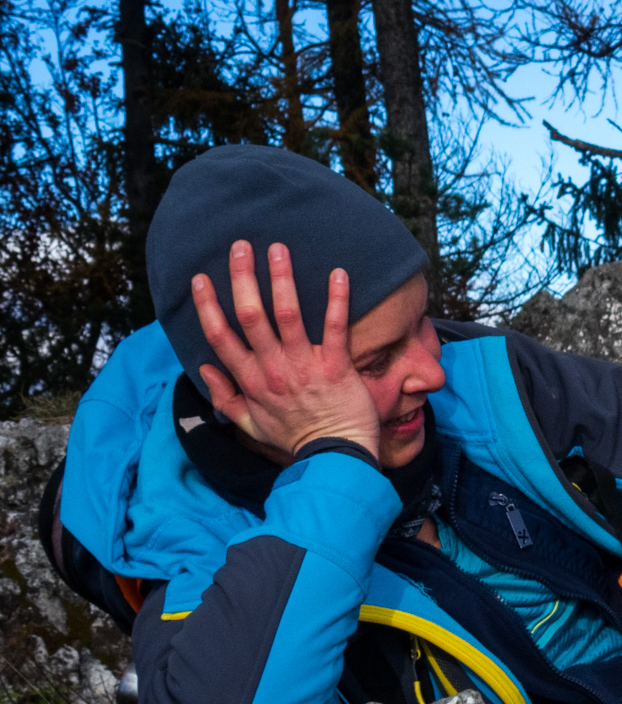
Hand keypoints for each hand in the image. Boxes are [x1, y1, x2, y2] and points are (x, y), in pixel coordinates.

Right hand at [191, 241, 380, 461]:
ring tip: (278, 248)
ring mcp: (304, 366)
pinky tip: (338, 273)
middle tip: (240, 246)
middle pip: (250, 315)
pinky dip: (337, 299)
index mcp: (251, 381)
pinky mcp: (336, 366)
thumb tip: (203, 368)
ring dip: (282, 278)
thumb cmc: (295, 439)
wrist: (336, 457)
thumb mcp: (250, 425)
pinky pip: (335, 327)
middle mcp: (273, 369)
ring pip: (287, 314)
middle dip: (242, 277)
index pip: (220, 336)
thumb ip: (225, 398)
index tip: (200, 278)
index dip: (207, 306)